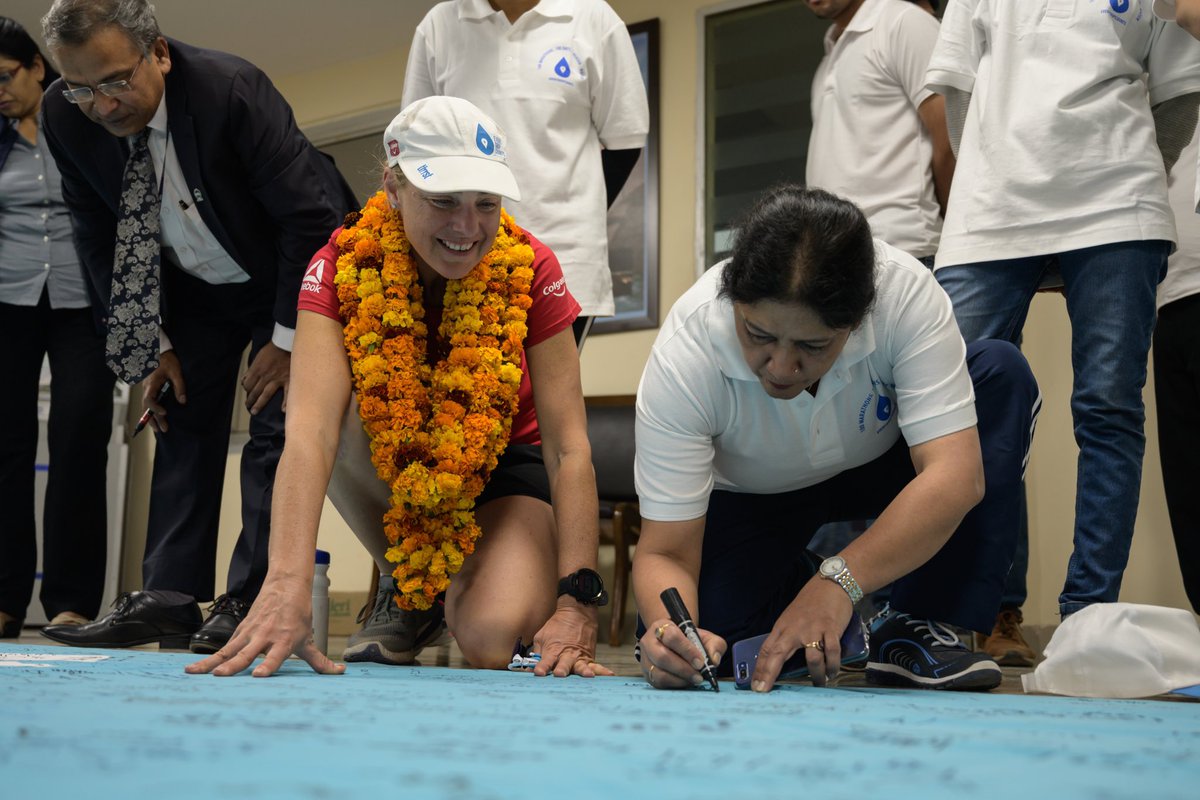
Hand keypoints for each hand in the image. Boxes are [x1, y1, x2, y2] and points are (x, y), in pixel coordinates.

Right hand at [142, 351, 185, 433]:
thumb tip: (183, 401)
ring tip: (158, 430)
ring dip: (151, 418)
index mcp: (151, 384)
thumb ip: (179, 386)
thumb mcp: (176, 371)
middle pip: (146, 407)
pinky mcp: (150, 389)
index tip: (165, 413)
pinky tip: (157, 419)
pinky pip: (149, 403)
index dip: (155, 408)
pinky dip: (152, 412)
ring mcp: (147, 389)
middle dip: (153, 419)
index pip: (149, 399)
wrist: (159, 351)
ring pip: (146, 406)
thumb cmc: (168, 360)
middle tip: (162, 430)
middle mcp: (146, 388)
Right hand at [183, 575, 343, 677]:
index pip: (275, 657)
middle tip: (220, 675)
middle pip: (247, 654)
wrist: (286, 585)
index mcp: (284, 641)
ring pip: (228, 651)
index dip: (267, 666)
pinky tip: (192, 669)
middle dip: (233, 665)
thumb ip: (320, 661)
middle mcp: (265, 637)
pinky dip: (207, 658)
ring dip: (211, 662)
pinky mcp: (239, 631)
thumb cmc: (298, 615)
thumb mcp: (309, 639)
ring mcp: (249, 633)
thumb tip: (339, 672)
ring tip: (193, 673)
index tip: (258, 676)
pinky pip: (223, 647)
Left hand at [243, 341, 289, 414]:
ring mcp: (277, 379)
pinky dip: (286, 402)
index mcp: (257, 370)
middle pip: (255, 391)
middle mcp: (265, 376)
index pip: (248, 384)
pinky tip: (283, 410)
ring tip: (254, 411)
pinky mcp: (288, 380)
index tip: (247, 392)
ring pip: (265, 394)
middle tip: (248, 407)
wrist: (287, 343)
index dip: (246, 389)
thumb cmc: (273, 349)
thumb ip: (252, 369)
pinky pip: (287, 393)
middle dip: (250, 400)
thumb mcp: (258, 357)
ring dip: (259, 403)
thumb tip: (244, 379)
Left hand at [530, 599, 613, 677]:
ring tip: (587, 676)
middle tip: (560, 674)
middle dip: (562, 669)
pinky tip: (610, 675)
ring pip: (581, 666)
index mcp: (553, 650)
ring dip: (583, 671)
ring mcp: (579, 657)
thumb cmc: (557, 626)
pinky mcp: (589, 658)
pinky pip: (597, 666)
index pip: (546, 661)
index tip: (538, 673)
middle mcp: (567, 655)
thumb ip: (537, 653)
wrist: (577, 613)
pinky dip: (603, 670)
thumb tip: (530, 667)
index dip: (542, 667)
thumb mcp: (541, 636)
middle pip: (564, 665)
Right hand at [639, 617, 724, 689]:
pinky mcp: (647, 673)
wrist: (675, 644)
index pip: (672, 637)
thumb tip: (714, 660)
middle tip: (699, 676)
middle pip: (662, 657)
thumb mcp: (705, 636)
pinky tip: (685, 682)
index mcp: (662, 626)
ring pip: (659, 673)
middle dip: (683, 669)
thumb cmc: (689, 640)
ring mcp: (645, 659)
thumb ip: (714, 644)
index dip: (687, 651)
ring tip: (694, 680)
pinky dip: (674, 685)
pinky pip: (658, 683)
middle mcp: (649, 641)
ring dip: (680, 679)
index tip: (700, 662)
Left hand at [749, 577, 851, 691]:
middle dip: (769, 673)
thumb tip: (781, 661)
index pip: (767, 650)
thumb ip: (787, 638)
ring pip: (812, 658)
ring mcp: (813, 629)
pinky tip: (833, 672)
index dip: (759, 668)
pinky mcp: (830, 629)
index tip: (754, 685)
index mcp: (783, 627)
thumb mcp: (791, 619)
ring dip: (817, 675)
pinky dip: (833, 665)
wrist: (830, 585)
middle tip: (764, 690)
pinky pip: (832, 652)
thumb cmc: (810, 604)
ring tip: (820, 682)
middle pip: (778, 653)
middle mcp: (795, 629)